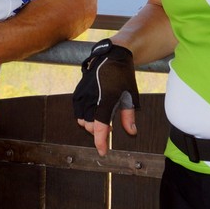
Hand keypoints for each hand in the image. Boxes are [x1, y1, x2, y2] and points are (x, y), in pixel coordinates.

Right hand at [73, 39, 139, 156]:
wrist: (111, 56)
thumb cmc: (123, 75)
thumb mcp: (131, 95)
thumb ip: (129, 116)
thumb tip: (131, 132)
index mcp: (106, 98)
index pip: (100, 125)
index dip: (101, 142)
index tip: (103, 152)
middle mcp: (91, 97)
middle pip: (90, 126)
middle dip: (98, 131)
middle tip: (110, 127)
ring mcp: (83, 94)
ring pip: (82, 120)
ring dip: (91, 124)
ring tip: (102, 119)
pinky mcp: (78, 92)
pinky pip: (78, 111)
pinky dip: (84, 117)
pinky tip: (94, 113)